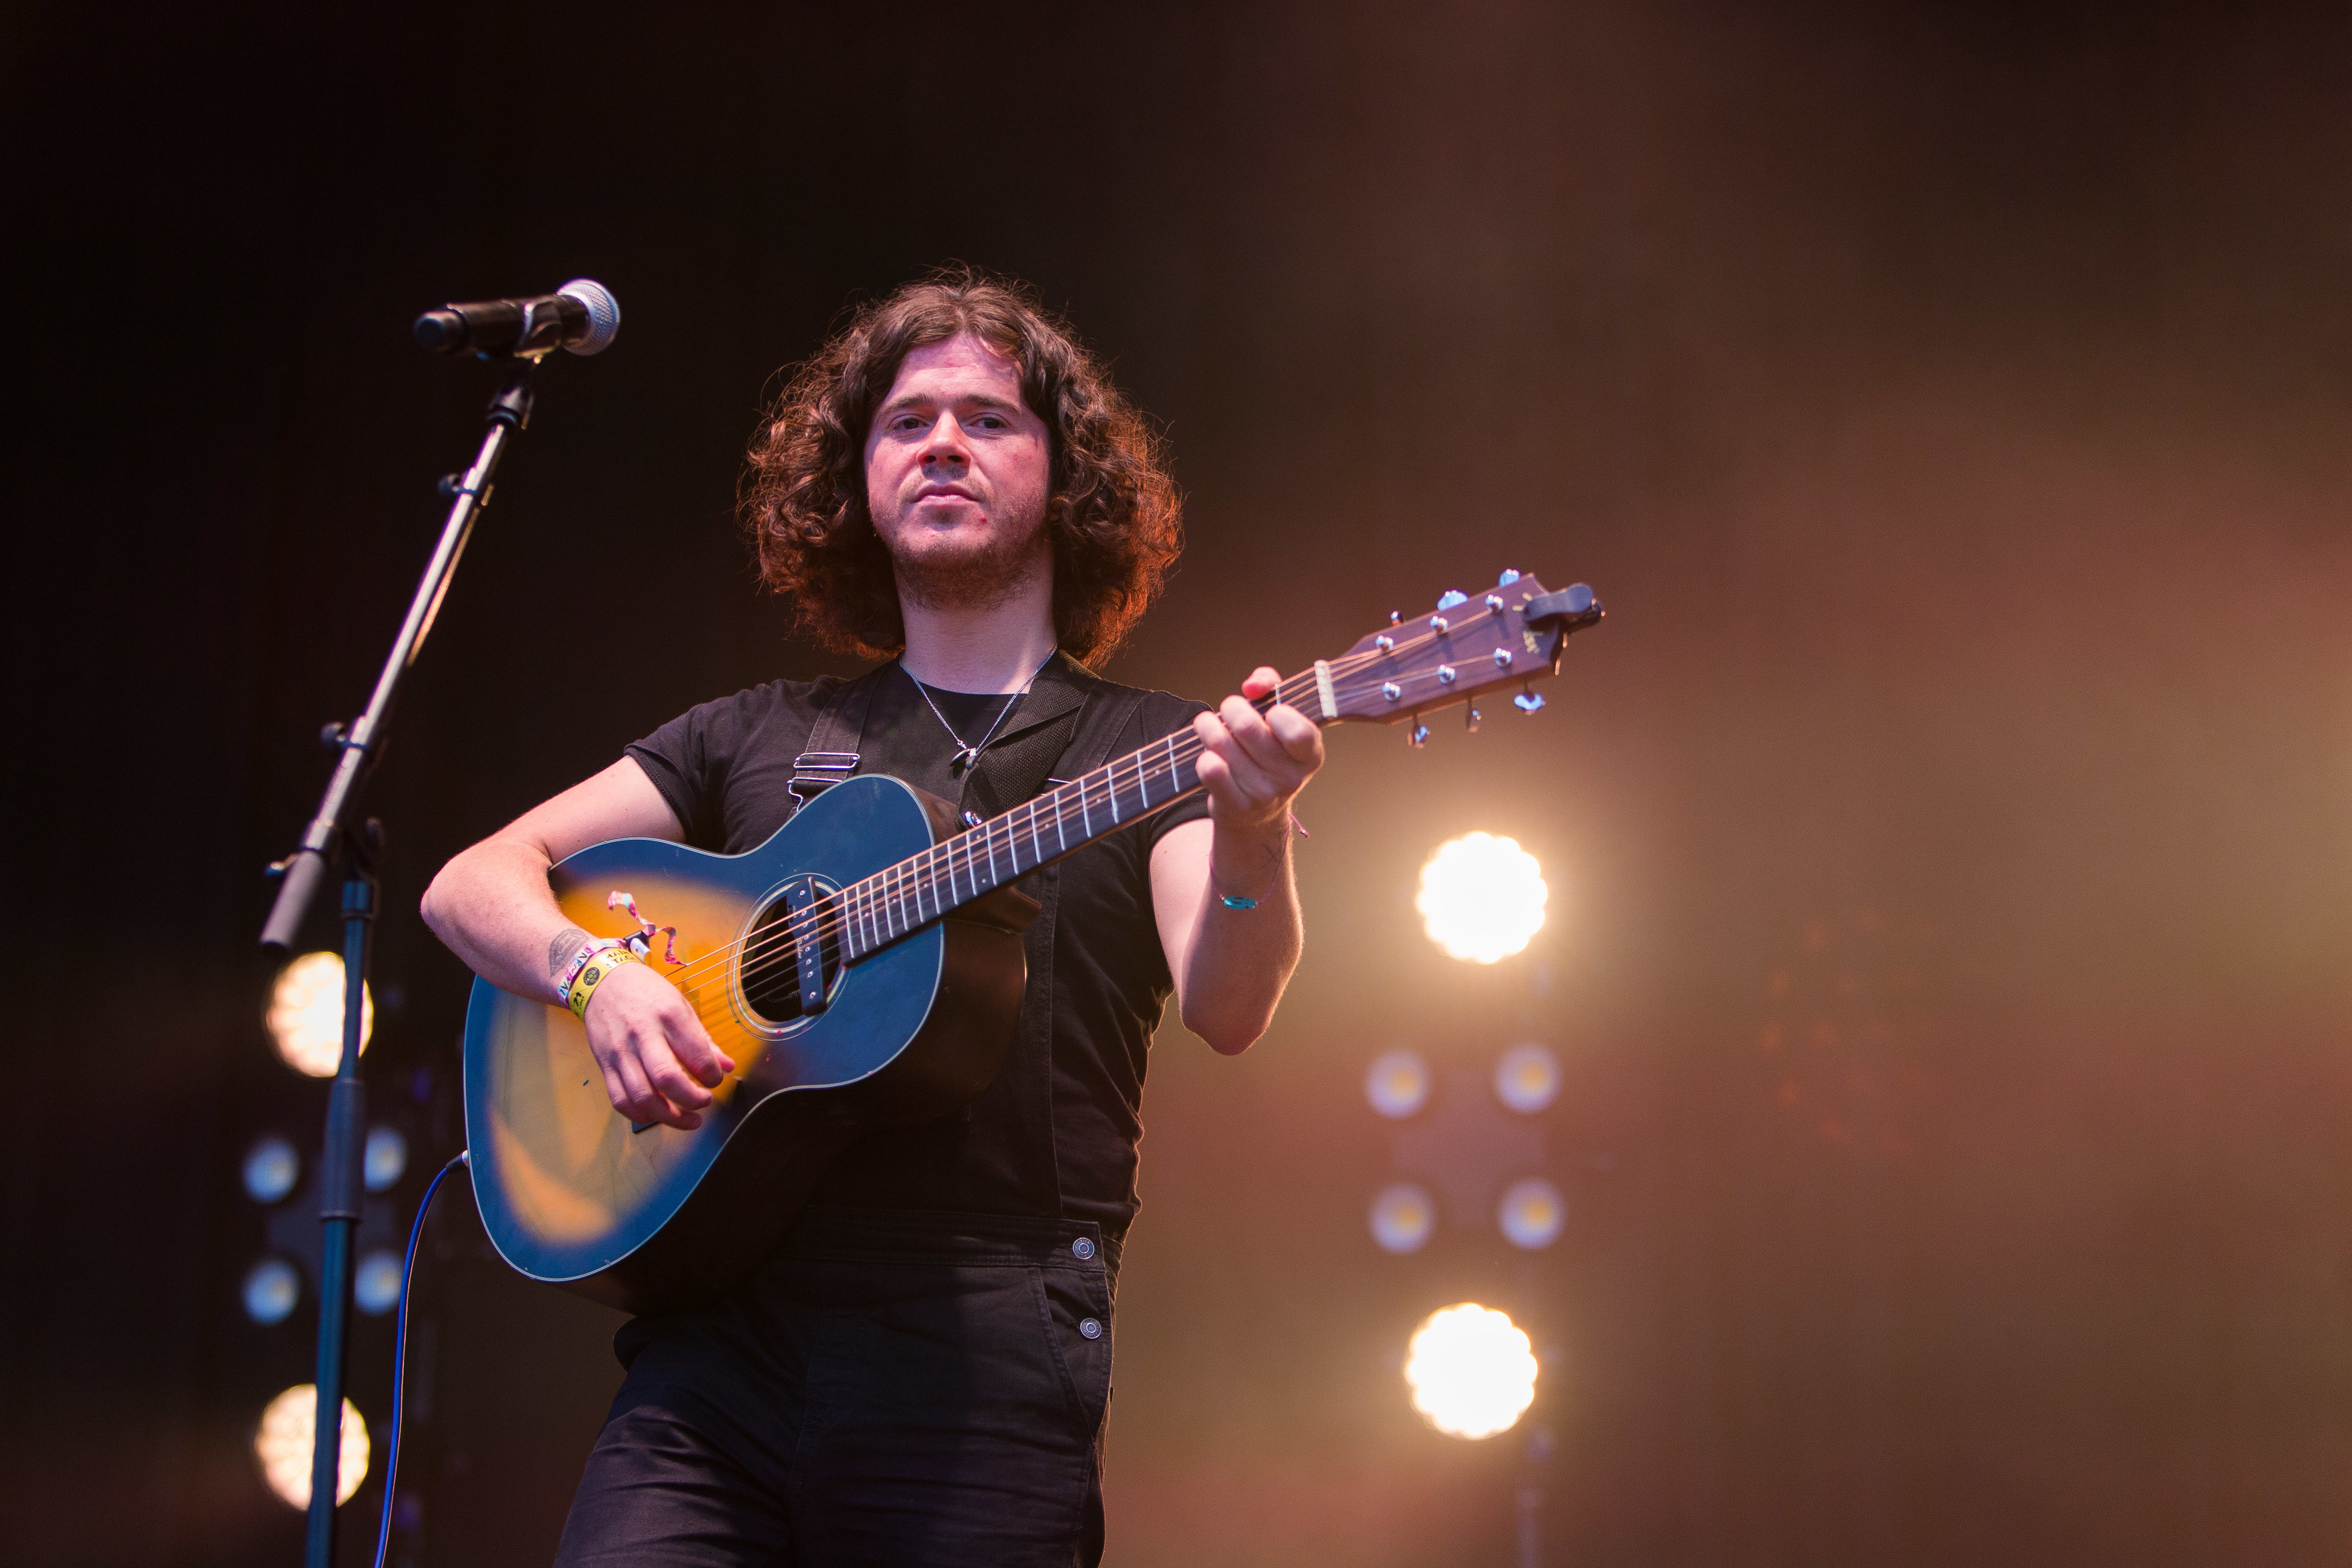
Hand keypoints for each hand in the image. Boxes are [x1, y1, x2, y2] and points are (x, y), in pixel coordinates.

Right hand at [581, 961, 735, 1129]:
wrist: (601, 983)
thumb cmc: (647, 993)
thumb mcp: (681, 1006)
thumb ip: (704, 1040)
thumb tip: (727, 1067)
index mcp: (669, 1016)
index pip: (696, 1055)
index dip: (712, 1076)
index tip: (715, 1079)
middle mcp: (643, 1035)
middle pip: (667, 1079)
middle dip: (692, 1100)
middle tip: (705, 1102)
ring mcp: (621, 1053)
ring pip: (642, 1097)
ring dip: (669, 1117)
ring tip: (688, 1119)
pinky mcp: (604, 1065)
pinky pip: (620, 1100)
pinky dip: (640, 1115)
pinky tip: (657, 1115)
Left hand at [1192, 666, 1324, 833]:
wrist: (1257, 814)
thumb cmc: (1267, 752)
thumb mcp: (1280, 719)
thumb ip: (1271, 686)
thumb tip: (1252, 686)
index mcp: (1310, 754)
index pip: (1298, 732)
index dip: (1278, 713)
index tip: (1269, 710)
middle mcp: (1290, 778)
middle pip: (1247, 728)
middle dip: (1232, 708)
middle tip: (1230, 708)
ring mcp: (1263, 794)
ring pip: (1221, 743)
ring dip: (1208, 726)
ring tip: (1208, 724)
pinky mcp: (1236, 806)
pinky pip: (1210, 769)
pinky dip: (1203, 755)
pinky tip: (1208, 753)